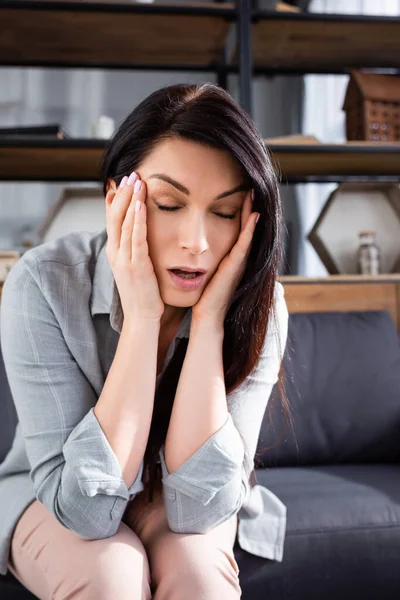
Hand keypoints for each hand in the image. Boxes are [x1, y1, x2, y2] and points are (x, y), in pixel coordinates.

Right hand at [105, 171, 164, 321]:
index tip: (121, 182)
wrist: (142, 319)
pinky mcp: (137, 266)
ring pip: (124, 223)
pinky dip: (137, 220)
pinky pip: (136, 238)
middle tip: (131, 173)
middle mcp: (116, 254)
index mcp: (115, 254)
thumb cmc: (143, 295)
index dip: (115, 200)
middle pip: (115, 217)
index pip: (111, 221)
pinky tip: (141, 204)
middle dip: (123, 194)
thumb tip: (138, 236)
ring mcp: (125, 260)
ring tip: (137, 180)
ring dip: (130, 200)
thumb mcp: (134, 268)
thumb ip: (134, 251)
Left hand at [191, 189, 259, 325]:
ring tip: (253, 194)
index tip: (239, 192)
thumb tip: (192, 246)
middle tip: (252, 186)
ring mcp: (238, 262)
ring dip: (251, 213)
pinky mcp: (234, 267)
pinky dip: (250, 231)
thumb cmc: (203, 296)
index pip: (236, 229)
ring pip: (247, 232)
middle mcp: (237, 257)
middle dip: (248, 207)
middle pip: (245, 227)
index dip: (239, 211)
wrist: (206, 316)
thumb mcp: (205, 271)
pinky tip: (254, 216)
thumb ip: (203, 259)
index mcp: (229, 257)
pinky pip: (244, 244)